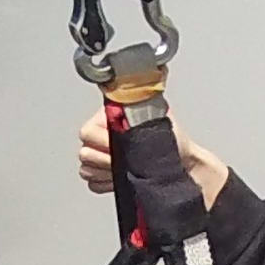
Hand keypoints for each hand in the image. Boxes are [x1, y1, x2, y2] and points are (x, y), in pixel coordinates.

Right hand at [75, 106, 230, 206]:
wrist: (179, 163)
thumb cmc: (170, 140)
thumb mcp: (160, 114)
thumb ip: (147, 100)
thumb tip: (150, 80)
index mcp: (107, 118)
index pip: (88, 132)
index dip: (104, 142)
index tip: (122, 147)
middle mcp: (99, 136)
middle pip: (85, 153)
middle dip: (107, 160)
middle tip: (127, 161)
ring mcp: (97, 157)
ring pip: (87, 169)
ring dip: (107, 173)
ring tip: (128, 170)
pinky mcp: (100, 176)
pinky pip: (92, 184)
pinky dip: (107, 184)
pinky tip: (124, 178)